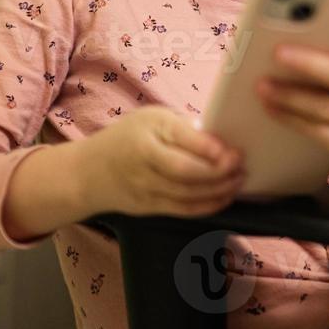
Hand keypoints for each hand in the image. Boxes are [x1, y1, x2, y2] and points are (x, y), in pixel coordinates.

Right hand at [80, 106, 246, 217]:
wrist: (87, 172)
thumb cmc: (128, 137)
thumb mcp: (153, 119)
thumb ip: (184, 128)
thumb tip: (223, 139)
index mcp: (148, 131)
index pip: (181, 140)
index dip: (210, 148)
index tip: (233, 150)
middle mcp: (144, 161)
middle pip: (186, 172)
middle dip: (219, 172)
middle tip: (241, 165)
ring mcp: (144, 188)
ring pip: (187, 195)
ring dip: (219, 190)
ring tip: (239, 180)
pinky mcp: (148, 207)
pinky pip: (182, 210)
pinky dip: (207, 206)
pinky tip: (225, 197)